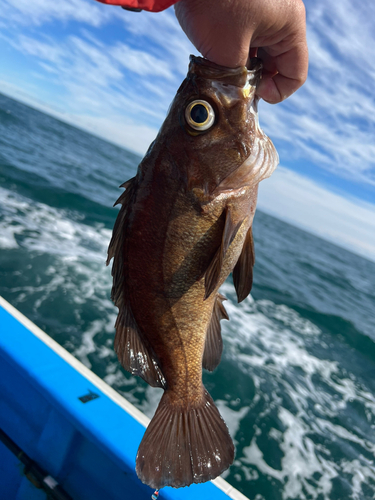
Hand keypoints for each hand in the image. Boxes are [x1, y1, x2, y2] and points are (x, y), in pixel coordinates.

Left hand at [174, 0, 307, 102]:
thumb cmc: (213, 4)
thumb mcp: (227, 53)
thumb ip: (237, 80)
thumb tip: (235, 97)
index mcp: (290, 25)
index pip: (296, 74)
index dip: (276, 92)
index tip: (251, 93)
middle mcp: (282, 16)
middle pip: (278, 64)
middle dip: (256, 80)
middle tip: (233, 85)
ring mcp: (264, 11)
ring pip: (261, 54)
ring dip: (243, 67)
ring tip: (222, 68)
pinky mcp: (246, 9)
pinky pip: (248, 39)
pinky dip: (235, 52)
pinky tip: (216, 54)